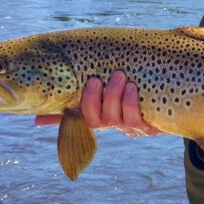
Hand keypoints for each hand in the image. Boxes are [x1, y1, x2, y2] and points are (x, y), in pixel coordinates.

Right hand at [35, 70, 161, 136]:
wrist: (167, 107)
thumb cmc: (129, 100)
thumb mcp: (103, 100)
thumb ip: (74, 106)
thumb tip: (36, 119)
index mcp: (96, 116)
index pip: (76, 118)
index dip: (68, 111)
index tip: (74, 86)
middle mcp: (110, 124)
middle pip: (94, 119)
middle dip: (93, 99)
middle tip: (97, 79)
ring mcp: (128, 126)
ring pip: (114, 118)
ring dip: (114, 96)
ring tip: (120, 76)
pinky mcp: (146, 126)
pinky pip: (134, 118)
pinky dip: (131, 102)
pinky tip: (133, 88)